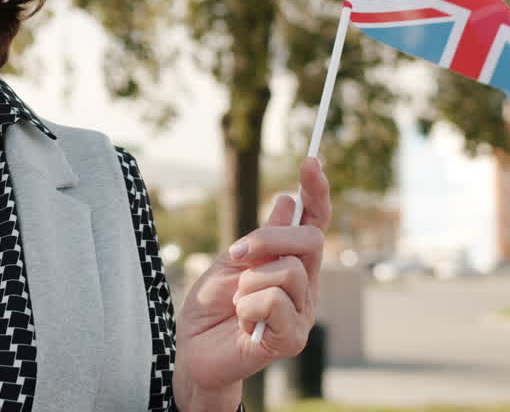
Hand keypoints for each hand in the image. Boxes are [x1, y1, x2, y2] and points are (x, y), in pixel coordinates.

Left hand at [172, 158, 330, 410]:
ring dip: (249, 283)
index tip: (311, 161)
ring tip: (237, 303)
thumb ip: (262, 238)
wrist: (193, 348)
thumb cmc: (211, 306)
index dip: (316, 192)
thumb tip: (287, 200)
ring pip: (288, 271)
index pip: (313, 223)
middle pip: (308, 240)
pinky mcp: (292, 337)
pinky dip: (247, 307)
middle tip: (236, 255)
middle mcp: (305, 285)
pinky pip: (274, 302)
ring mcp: (302, 312)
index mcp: (292, 263)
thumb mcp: (232, 261)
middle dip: (267, 239)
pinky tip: (242, 322)